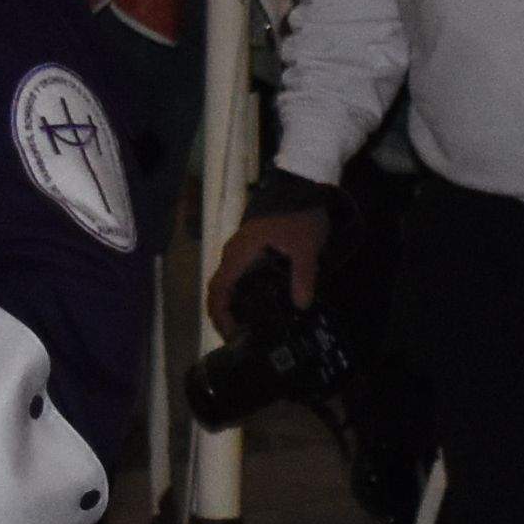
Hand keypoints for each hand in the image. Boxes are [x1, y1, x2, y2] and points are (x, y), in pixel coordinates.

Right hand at [209, 202, 325, 330]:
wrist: (302, 183)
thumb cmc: (299, 214)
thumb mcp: (305, 247)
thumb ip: (303, 276)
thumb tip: (302, 306)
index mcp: (239, 254)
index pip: (218, 289)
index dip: (220, 314)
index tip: (230, 335)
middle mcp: (234, 254)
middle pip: (220, 290)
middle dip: (225, 316)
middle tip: (242, 340)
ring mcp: (242, 251)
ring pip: (230, 284)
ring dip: (234, 306)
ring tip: (251, 329)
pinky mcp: (253, 249)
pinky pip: (241, 276)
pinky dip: (244, 294)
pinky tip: (262, 307)